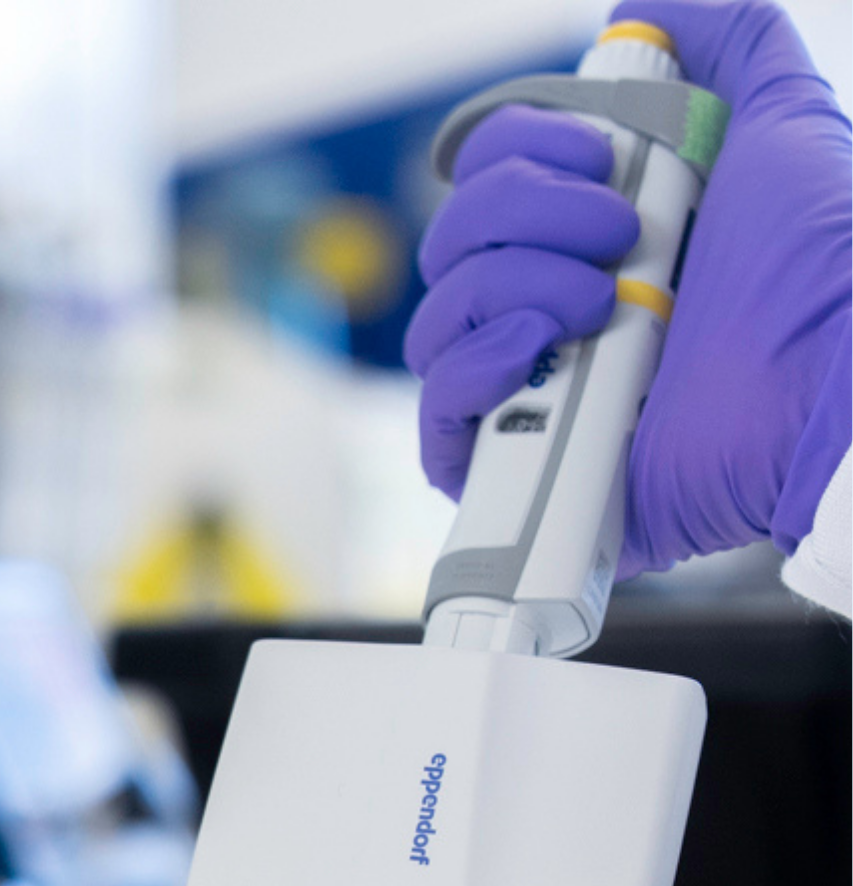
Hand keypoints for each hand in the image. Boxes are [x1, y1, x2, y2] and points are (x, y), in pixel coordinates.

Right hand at [406, 0, 851, 575]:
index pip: (486, 183)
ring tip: (602, 309)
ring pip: (437, 326)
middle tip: (621, 238)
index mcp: (589, 241)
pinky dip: (472, 371)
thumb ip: (729, 40)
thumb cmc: (817, 273)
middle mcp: (549, 316)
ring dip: (512, 289)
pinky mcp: (520, 474)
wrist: (825, 391)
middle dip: (523, 218)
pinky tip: (540, 351)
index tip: (603, 153)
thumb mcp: (780, 121)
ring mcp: (531, 398)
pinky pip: (436, 423)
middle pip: (452, 248)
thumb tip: (642, 4)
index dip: (522, 149)